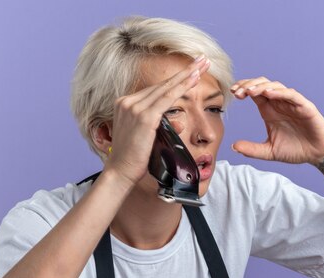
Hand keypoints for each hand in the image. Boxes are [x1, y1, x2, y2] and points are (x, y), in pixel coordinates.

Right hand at [103, 56, 210, 184]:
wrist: (120, 172)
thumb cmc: (133, 159)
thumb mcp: (144, 135)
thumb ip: (158, 124)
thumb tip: (177, 120)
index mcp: (125, 104)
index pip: (155, 90)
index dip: (175, 80)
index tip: (191, 70)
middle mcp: (128, 102)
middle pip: (161, 84)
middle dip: (185, 71)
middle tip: (202, 59)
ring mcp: (134, 107)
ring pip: (166, 88)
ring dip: (187, 75)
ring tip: (202, 65)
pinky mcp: (143, 117)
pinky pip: (167, 98)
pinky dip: (182, 87)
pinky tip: (194, 79)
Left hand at [231, 77, 323, 164]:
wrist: (316, 155)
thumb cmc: (295, 150)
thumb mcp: (269, 151)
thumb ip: (252, 149)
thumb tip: (233, 147)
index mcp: (269, 110)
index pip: (254, 93)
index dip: (243, 89)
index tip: (233, 93)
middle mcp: (279, 103)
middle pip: (262, 85)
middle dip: (249, 85)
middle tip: (238, 91)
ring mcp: (292, 103)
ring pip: (276, 87)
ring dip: (262, 86)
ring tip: (250, 91)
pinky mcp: (305, 107)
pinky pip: (292, 95)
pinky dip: (280, 92)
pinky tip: (269, 94)